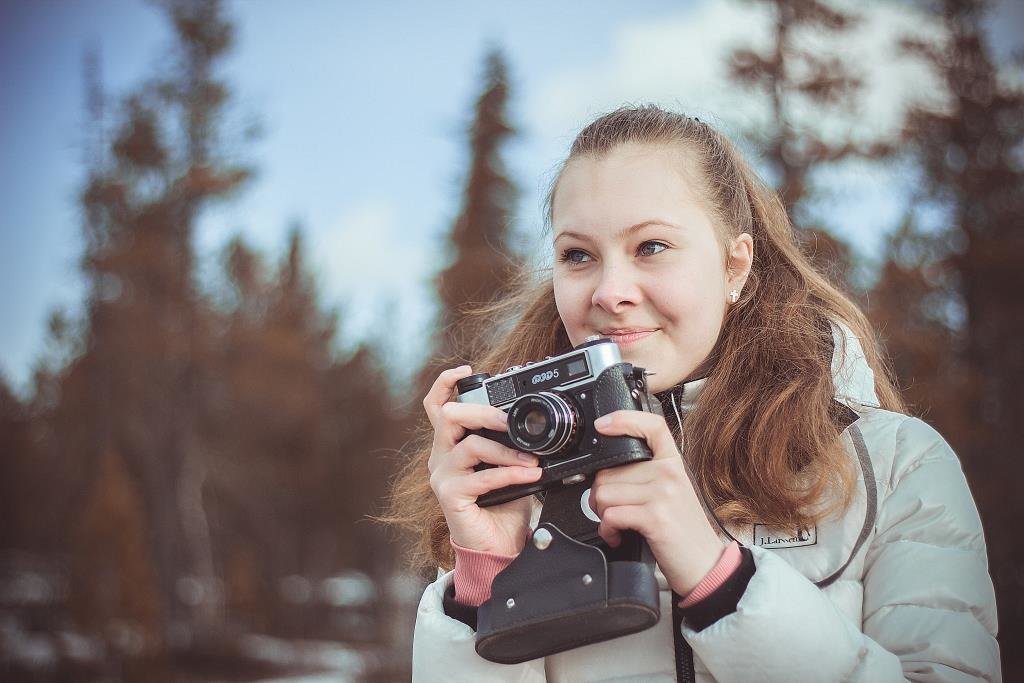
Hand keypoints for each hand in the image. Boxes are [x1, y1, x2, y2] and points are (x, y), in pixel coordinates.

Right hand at [424, 366, 543, 555]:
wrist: (499, 546)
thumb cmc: (503, 506)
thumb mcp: (507, 465)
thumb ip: (509, 442)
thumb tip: (534, 422)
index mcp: (451, 445)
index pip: (436, 406)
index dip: (446, 384)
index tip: (467, 371)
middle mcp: (441, 457)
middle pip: (449, 417)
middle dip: (484, 414)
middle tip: (510, 422)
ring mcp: (442, 476)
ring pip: (469, 446)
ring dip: (505, 450)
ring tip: (531, 461)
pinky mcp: (450, 496)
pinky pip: (481, 477)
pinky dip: (509, 474)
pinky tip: (530, 477)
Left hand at [590, 410, 726, 594]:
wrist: (706, 566)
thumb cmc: (684, 532)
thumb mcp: (672, 493)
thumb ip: (647, 476)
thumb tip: (607, 472)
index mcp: (674, 463)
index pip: (652, 426)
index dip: (624, 419)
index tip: (603, 424)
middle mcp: (669, 473)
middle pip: (609, 471)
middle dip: (600, 495)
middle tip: (613, 512)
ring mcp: (663, 494)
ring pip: (604, 493)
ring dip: (602, 514)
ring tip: (618, 524)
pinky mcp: (655, 517)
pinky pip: (611, 514)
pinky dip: (608, 530)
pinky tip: (619, 535)